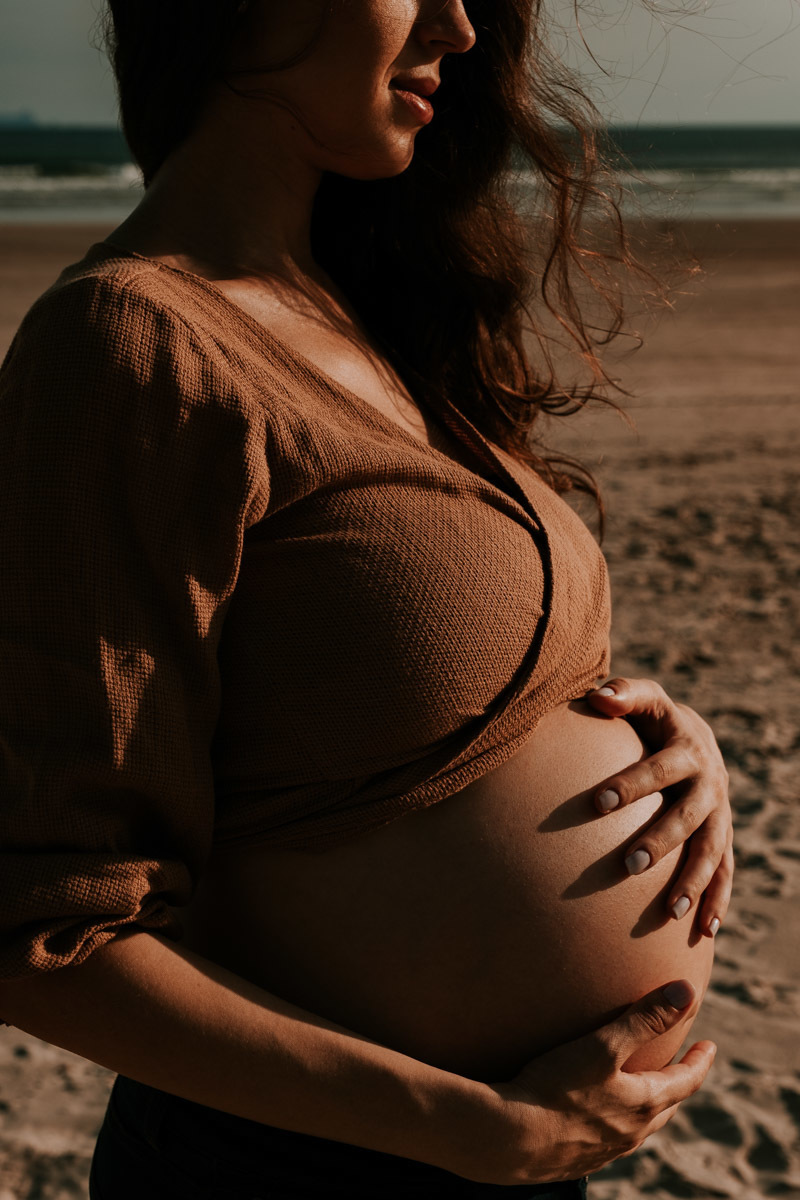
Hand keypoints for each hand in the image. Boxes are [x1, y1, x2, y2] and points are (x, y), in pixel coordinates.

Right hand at [472, 980, 714, 1185]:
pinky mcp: (577, 1159)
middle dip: (676, 1084)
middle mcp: (631, 1133)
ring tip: (639, 1089)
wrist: (509, 1139)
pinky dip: (615, 1121)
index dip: (700, 1061)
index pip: (686, 1081)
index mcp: (644, 1104)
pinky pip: (608, 1139)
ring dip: (646, 1105)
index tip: (709, 1046)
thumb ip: (644, 1018)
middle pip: (665, 1106)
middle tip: (678, 1066)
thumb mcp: (603, 1045)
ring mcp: (605, 1151)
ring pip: (637, 1126)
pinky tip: (595, 1114)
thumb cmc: (557, 1088)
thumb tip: (686, 991)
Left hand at [586, 676, 732, 937]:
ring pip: (711, 850)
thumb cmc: (652, 720)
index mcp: (686, 748)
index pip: (658, 768)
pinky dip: (718, 900)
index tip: (597, 803)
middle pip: (687, 815)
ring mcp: (720, 811)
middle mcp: (709, 782)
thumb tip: (598, 696)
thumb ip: (623, 694)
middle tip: (629, 864)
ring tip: (670, 911)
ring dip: (693, 881)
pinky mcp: (723, 835)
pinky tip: (704, 930)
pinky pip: (726, 871)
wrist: (692, 737)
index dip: (631, 784)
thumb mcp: (643, 700)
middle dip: (661, 840)